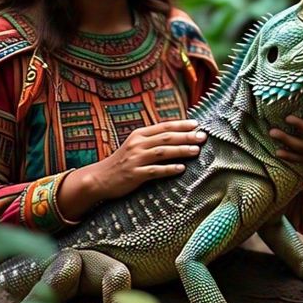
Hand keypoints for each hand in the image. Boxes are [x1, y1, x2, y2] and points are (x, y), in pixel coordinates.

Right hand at [84, 119, 205, 200]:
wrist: (100, 177)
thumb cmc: (123, 161)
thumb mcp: (135, 145)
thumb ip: (152, 139)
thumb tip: (176, 135)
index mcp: (139, 135)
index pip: (164, 126)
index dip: (181, 125)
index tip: (197, 124)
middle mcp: (137, 144)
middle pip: (166, 138)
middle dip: (186, 136)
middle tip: (202, 136)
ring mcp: (135, 159)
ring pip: (162, 152)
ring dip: (181, 150)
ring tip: (196, 150)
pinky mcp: (134, 174)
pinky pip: (155, 171)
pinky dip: (169, 169)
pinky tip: (181, 168)